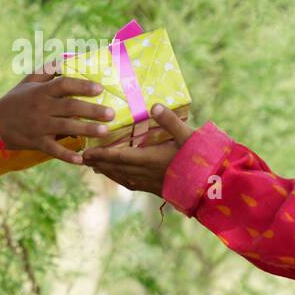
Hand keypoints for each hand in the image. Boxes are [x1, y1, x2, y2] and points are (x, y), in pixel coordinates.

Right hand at [0, 66, 115, 164]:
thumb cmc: (13, 101)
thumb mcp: (27, 82)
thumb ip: (47, 71)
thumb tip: (66, 60)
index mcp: (41, 91)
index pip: (64, 84)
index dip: (82, 85)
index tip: (99, 88)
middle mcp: (41, 107)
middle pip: (70, 107)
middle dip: (92, 110)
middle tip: (111, 113)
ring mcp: (39, 126)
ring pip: (66, 127)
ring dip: (86, 129)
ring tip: (105, 131)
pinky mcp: (36, 143)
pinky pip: (53, 150)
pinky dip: (67, 155)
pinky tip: (81, 159)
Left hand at [82, 103, 196, 194]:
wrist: (212, 187)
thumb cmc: (201, 159)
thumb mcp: (187, 135)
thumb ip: (170, 121)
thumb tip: (154, 105)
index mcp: (148, 160)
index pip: (117, 156)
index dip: (100, 155)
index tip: (85, 152)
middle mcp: (145, 173)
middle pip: (115, 168)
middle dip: (98, 163)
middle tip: (82, 158)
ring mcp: (150, 183)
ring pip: (122, 178)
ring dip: (107, 172)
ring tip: (96, 167)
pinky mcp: (156, 189)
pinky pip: (131, 184)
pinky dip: (121, 179)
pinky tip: (120, 177)